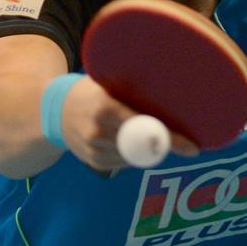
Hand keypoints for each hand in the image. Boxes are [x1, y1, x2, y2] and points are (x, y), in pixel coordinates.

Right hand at [60, 76, 198, 169]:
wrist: (54, 111)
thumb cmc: (90, 91)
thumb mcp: (106, 82)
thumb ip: (132, 88)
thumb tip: (171, 87)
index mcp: (105, 108)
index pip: (144, 127)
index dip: (169, 138)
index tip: (192, 147)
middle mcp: (99, 132)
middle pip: (143, 146)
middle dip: (164, 145)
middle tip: (186, 145)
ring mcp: (95, 151)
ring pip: (137, 156)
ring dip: (148, 148)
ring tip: (149, 134)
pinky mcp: (95, 163)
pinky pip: (126, 162)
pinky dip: (135, 154)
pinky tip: (130, 140)